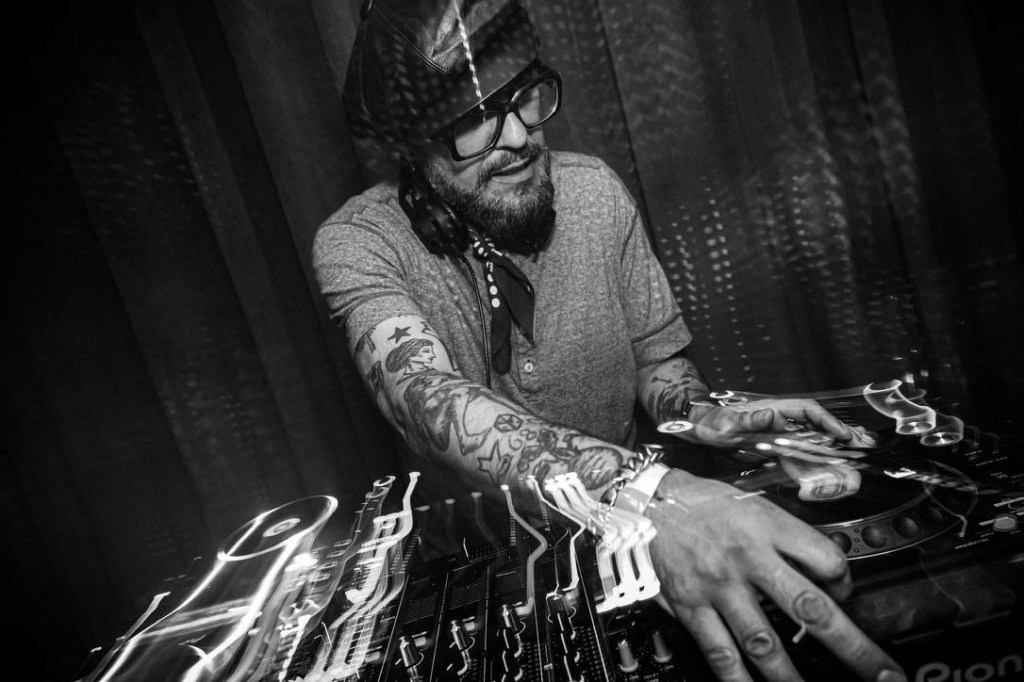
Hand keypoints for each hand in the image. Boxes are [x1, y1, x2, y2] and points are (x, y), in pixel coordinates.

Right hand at [646, 468, 904, 681]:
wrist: (646, 501)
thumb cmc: (701, 501)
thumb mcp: (752, 502)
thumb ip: (787, 536)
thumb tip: (825, 569)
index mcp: (766, 526)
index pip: (826, 559)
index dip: (846, 582)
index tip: (846, 593)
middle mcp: (747, 558)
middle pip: (810, 608)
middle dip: (852, 646)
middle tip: (883, 674)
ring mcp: (718, 587)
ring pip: (765, 641)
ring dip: (795, 677)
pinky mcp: (691, 607)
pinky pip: (719, 652)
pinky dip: (738, 679)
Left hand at [678, 398, 875, 448]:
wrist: (697, 428)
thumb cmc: (710, 423)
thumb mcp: (726, 422)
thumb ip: (747, 419)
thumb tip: (770, 414)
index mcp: (774, 410)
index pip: (809, 412)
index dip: (828, 422)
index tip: (842, 435)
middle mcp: (781, 420)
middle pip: (819, 424)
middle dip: (842, 433)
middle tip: (865, 444)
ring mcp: (780, 433)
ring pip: (815, 438)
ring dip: (836, 445)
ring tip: (859, 452)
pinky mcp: (775, 446)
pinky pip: (802, 452)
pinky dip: (819, 458)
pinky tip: (833, 466)